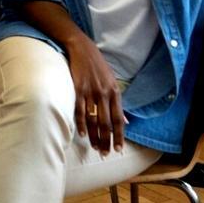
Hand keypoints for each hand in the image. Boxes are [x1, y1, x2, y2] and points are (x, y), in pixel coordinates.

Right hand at [65, 35, 124, 154]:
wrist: (82, 48)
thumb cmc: (98, 66)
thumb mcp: (112, 82)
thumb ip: (118, 102)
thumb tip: (125, 121)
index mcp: (115, 92)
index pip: (118, 119)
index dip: (119, 135)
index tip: (118, 149)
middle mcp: (104, 94)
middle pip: (106, 123)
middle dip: (106, 140)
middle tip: (105, 154)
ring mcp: (90, 92)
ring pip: (93, 119)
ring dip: (94, 136)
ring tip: (95, 148)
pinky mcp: (78, 89)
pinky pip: (79, 110)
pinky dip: (81, 124)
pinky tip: (83, 134)